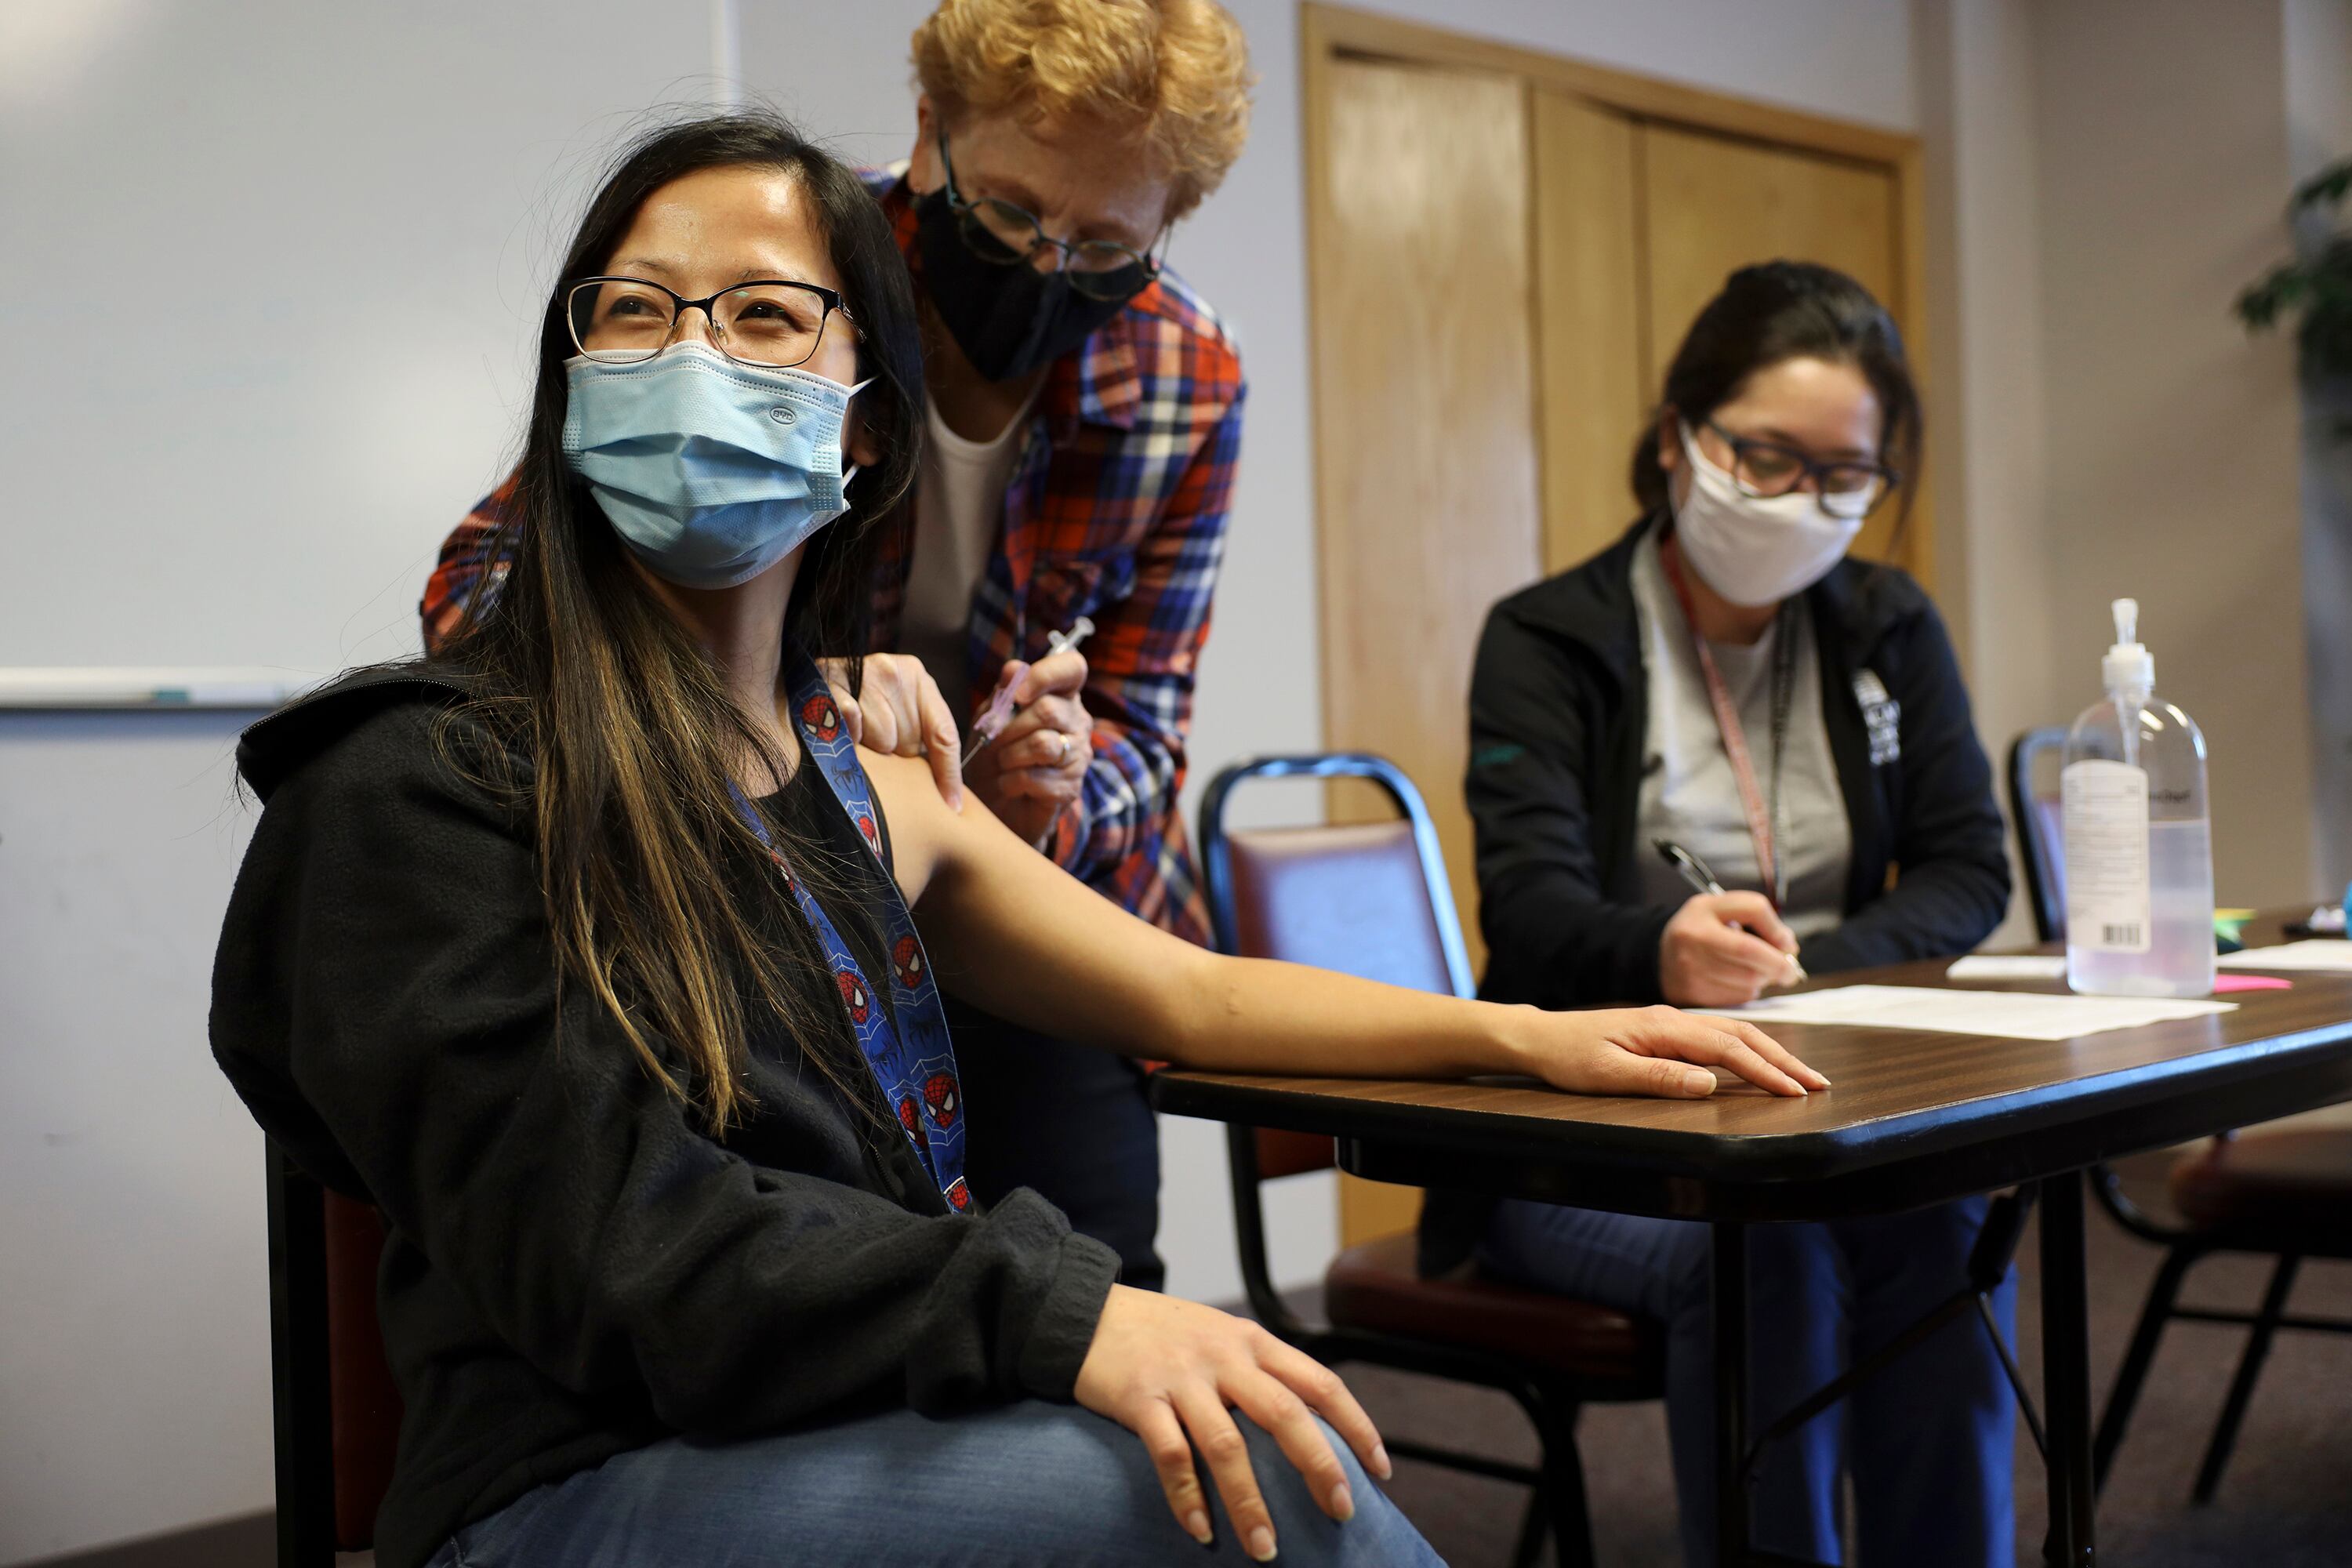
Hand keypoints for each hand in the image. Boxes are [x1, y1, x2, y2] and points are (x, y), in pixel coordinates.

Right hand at [819, 654, 963, 810]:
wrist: (806, 679)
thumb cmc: (862, 704)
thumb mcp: (900, 713)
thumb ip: (924, 739)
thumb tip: (947, 796)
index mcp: (917, 678)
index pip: (944, 733)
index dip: (948, 773)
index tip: (952, 805)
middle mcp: (893, 670)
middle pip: (910, 742)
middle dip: (896, 754)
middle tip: (878, 746)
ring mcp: (860, 673)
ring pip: (882, 740)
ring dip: (870, 749)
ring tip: (857, 737)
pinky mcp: (830, 680)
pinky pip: (851, 723)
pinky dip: (847, 737)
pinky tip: (841, 731)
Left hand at [966, 650, 1092, 846]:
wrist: (995, 804)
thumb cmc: (995, 753)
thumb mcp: (991, 718)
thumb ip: (1002, 693)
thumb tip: (1012, 669)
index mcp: (1062, 696)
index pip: (1072, 667)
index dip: (1045, 675)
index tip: (1018, 694)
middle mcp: (1078, 722)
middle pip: (1048, 710)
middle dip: (1008, 727)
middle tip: (992, 742)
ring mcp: (1078, 757)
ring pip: (1042, 744)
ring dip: (1008, 755)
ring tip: (1001, 764)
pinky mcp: (1069, 789)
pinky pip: (1035, 777)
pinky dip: (1011, 781)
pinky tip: (1008, 784)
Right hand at [1075, 1285, 1391, 1559]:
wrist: (1087, 1311)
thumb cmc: (1163, 1334)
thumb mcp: (1221, 1337)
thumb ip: (1259, 1371)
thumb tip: (1307, 1430)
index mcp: (1253, 1341)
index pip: (1321, 1383)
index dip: (1356, 1427)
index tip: (1381, 1470)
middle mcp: (1224, 1356)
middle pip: (1286, 1415)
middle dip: (1319, 1467)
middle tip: (1342, 1512)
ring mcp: (1182, 1378)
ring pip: (1228, 1445)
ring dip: (1250, 1503)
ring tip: (1266, 1549)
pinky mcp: (1140, 1398)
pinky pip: (1170, 1455)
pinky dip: (1187, 1498)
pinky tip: (1201, 1532)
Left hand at [1516, 1003, 1828, 1098]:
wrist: (1542, 1037)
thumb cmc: (1570, 1058)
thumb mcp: (1607, 1075)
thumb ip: (1659, 1077)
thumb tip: (1710, 1083)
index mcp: (1664, 1028)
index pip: (1727, 1049)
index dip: (1765, 1071)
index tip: (1795, 1092)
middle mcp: (1674, 1020)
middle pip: (1742, 1036)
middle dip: (1783, 1060)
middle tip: (1819, 1085)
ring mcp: (1673, 1023)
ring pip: (1734, 1033)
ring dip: (1771, 1053)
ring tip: (1801, 1075)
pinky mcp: (1668, 1031)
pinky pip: (1718, 1036)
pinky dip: (1749, 1048)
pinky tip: (1761, 1061)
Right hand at [1659, 892, 1802, 1006]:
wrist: (1660, 956)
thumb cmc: (1700, 930)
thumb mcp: (1721, 908)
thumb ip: (1757, 915)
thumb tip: (1788, 946)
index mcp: (1702, 912)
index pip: (1753, 912)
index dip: (1777, 931)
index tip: (1789, 945)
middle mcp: (1692, 941)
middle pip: (1752, 956)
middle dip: (1779, 965)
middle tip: (1789, 970)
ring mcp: (1691, 970)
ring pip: (1749, 981)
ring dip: (1764, 979)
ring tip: (1758, 972)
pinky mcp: (1694, 995)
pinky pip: (1738, 998)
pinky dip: (1748, 992)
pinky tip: (1739, 982)